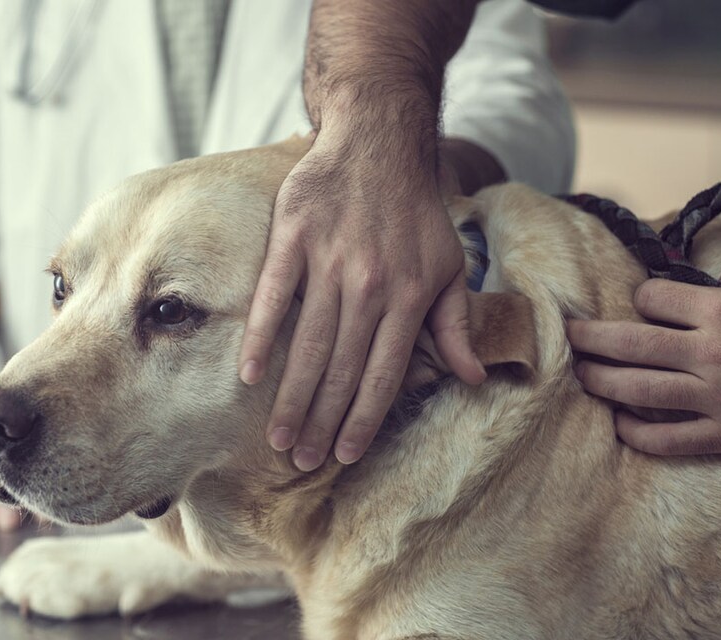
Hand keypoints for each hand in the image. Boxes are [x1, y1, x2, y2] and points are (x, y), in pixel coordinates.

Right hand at [239, 129, 484, 471]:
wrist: (379, 141)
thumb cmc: (416, 211)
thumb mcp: (449, 265)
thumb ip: (456, 324)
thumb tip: (471, 377)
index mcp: (410, 297)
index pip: (383, 375)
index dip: (362, 420)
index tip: (342, 454)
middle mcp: (370, 285)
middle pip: (342, 369)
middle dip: (320, 422)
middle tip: (300, 459)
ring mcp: (329, 261)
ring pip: (308, 343)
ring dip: (290, 396)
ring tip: (276, 436)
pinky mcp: (293, 238)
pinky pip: (273, 296)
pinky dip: (260, 336)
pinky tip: (249, 374)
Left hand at [567, 254, 720, 455]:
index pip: (653, 299)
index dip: (642, 297)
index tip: (641, 301)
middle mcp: (713, 354)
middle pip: (629, 344)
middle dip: (590, 338)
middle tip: (569, 334)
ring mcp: (716, 399)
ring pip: (636, 390)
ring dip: (600, 381)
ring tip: (582, 373)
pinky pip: (666, 440)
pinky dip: (636, 433)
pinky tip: (620, 422)